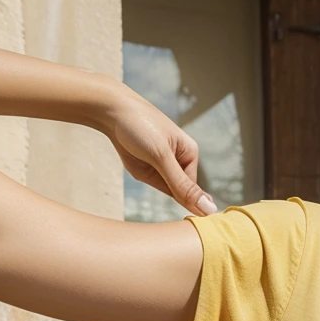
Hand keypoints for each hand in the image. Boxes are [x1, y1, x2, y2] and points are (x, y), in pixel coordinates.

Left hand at [104, 89, 216, 215]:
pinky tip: (135, 157)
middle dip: (160, 183)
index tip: (162, 183)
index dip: (179, 195)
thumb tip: (210, 209)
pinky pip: (150, 182)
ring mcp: (163, 164)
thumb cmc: (139, 125)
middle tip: (148, 163)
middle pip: (177, 190)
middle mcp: (180, 160)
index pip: (191, 189)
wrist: (109, 110)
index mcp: (191, 153)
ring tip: (140, 156)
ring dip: (149, 179)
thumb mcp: (162, 157)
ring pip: (162, 187)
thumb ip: (183, 186)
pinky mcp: (149, 167)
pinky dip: (141, 176)